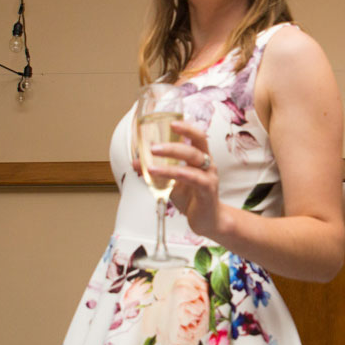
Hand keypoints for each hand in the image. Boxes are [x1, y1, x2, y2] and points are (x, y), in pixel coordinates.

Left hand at [141, 118, 221, 238]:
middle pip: (196, 144)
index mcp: (201, 157)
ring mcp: (209, 176)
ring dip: (170, 160)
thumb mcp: (172, 183)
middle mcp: (208, 163)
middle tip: (153, 146)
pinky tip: (161, 175)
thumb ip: (157, 171)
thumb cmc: (191, 198)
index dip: (186, 128)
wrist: (207, 221)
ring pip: (193, 159)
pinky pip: (193, 178)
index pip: (197, 136)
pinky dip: (175, 175)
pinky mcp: (207, 190)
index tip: (171, 123)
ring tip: (151, 164)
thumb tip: (135, 162)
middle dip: (174, 143)